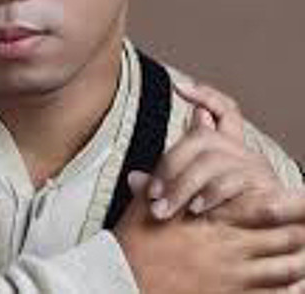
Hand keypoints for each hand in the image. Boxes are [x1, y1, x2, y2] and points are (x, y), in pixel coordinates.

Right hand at [114, 178, 304, 292]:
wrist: (123, 280)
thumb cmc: (137, 240)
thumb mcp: (152, 199)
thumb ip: (174, 167)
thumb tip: (190, 131)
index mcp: (213, 221)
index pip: (264, 208)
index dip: (291, 203)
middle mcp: (229, 249)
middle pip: (284, 238)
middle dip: (304, 228)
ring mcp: (232, 279)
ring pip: (284, 269)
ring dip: (300, 258)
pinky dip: (288, 289)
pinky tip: (293, 283)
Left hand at [134, 81, 280, 219]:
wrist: (267, 239)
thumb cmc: (228, 214)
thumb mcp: (193, 194)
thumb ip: (168, 182)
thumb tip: (133, 178)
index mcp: (229, 148)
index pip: (224, 111)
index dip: (206, 95)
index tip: (179, 87)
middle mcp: (243, 151)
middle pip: (202, 138)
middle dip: (170, 164)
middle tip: (152, 192)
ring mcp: (254, 167)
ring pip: (210, 161)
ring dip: (182, 185)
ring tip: (164, 207)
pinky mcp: (263, 187)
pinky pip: (230, 182)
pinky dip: (209, 194)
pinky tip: (196, 208)